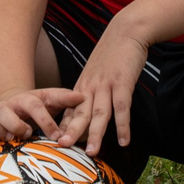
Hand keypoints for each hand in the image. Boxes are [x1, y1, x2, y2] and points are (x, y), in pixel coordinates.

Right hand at [0, 86, 83, 147]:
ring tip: (8, 140)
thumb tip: (82, 97)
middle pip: (3, 110)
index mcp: (24, 100)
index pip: (34, 106)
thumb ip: (64, 99)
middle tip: (26, 135)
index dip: (45, 121)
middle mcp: (4, 106)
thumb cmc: (34, 107)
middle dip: (15, 124)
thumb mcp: (49, 101)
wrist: (12, 106)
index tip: (56, 137)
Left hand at [53, 23, 147, 154]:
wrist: (126, 31)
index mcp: (83, 86)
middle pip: (79, 113)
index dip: (64, 128)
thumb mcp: (96, 73)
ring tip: (93, 153)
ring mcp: (106, 85)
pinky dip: (123, 125)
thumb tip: (89, 113)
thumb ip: (91, 91)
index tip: (57, 145)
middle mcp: (91, 87)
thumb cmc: (112, 55)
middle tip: (63, 149)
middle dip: (71, 132)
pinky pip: (122, 107)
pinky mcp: (122, 82)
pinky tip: (124, 141)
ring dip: (95, 134)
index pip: (71, 111)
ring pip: (99, 113)